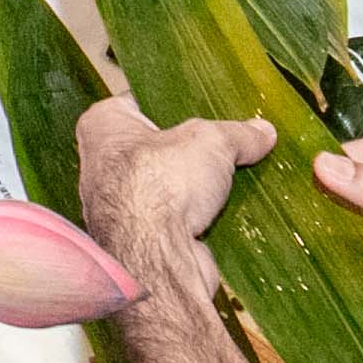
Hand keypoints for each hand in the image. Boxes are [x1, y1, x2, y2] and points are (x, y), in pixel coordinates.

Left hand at [70, 99, 277, 323]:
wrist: (156, 259)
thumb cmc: (163, 184)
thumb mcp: (213, 142)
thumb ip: (238, 134)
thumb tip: (263, 130)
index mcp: (103, 127)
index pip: (138, 102)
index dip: (173, 103)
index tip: (203, 106)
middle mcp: (99, 165)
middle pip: (155, 147)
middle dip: (190, 150)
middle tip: (225, 145)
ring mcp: (116, 207)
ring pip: (164, 186)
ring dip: (195, 187)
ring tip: (231, 178)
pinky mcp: (138, 240)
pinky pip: (172, 218)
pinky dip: (195, 216)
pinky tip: (223, 212)